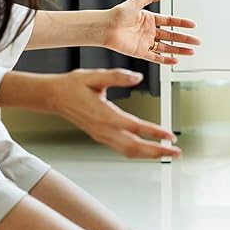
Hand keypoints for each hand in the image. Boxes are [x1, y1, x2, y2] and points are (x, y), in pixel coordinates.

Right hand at [50, 69, 180, 158]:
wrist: (53, 97)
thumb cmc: (73, 85)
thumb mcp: (96, 75)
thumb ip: (118, 76)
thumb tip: (137, 77)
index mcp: (104, 115)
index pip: (134, 128)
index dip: (154, 133)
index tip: (169, 135)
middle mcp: (103, 130)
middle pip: (134, 147)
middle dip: (157, 151)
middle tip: (176, 151)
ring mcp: (101, 136)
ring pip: (128, 151)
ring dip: (149, 154)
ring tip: (167, 152)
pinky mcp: (100, 136)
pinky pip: (122, 148)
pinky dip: (138, 151)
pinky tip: (149, 149)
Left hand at [103, 0, 200, 64]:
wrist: (106, 27)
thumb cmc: (118, 14)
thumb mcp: (136, 2)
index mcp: (150, 19)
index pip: (171, 22)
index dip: (182, 23)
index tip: (193, 25)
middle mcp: (150, 31)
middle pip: (172, 36)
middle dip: (185, 39)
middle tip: (197, 41)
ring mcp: (146, 42)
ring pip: (167, 48)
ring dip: (179, 50)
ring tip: (191, 52)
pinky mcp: (140, 52)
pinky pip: (156, 57)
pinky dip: (166, 60)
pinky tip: (175, 61)